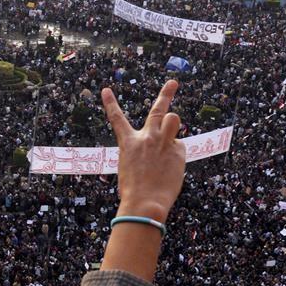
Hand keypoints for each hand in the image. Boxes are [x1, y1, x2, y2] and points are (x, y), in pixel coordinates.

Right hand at [101, 80, 185, 223]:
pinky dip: (176, 154)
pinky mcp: (178, 151)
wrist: (146, 203)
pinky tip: (171, 167)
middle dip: (166, 93)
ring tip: (169, 136)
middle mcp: (147, 138)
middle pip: (158, 109)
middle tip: (173, 82)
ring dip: (172, 125)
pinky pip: (179, 146)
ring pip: (174, 120)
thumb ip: (143, 150)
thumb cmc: (134, 190)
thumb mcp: (130, 166)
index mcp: (128, 143)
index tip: (105, 90)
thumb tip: (161, 145)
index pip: (116, 118)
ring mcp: (164, 142)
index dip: (110, 103)